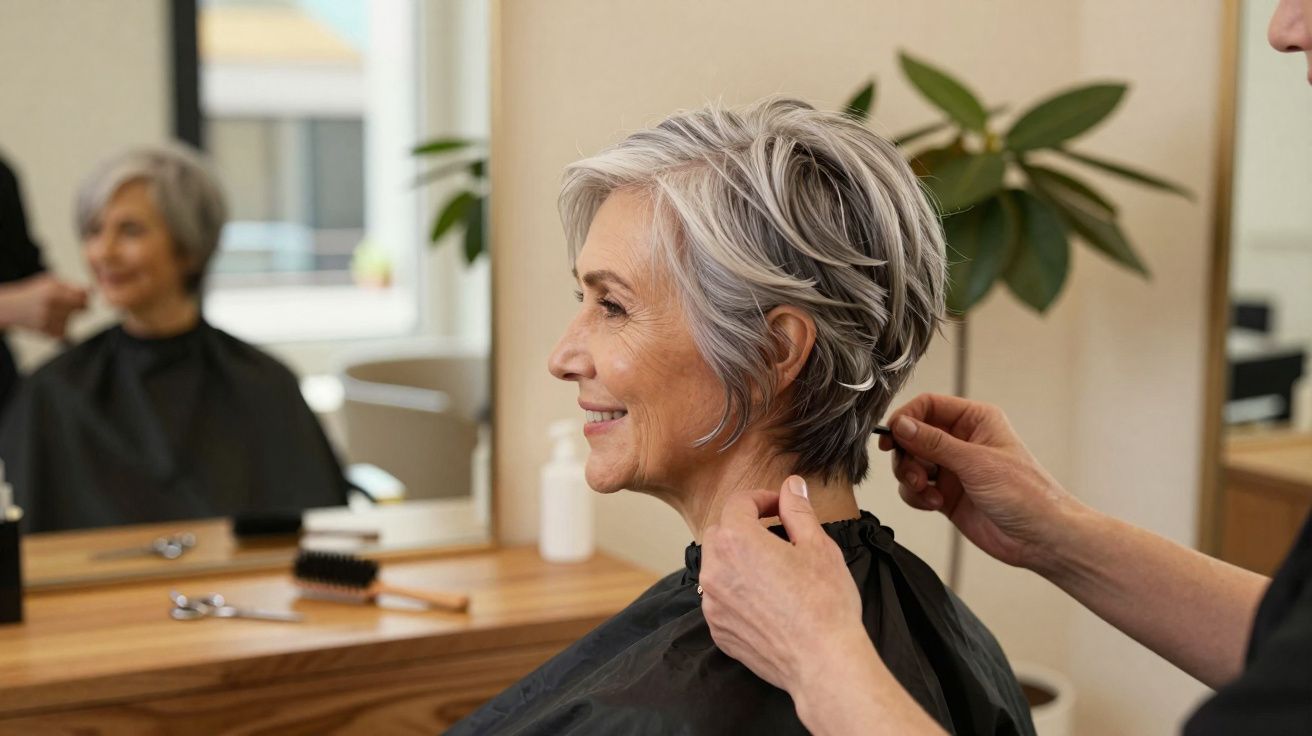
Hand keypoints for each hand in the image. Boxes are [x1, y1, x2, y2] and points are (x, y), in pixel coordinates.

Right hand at [1, 274, 87, 338]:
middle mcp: (52, 305)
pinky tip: (50, 321)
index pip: (84, 296)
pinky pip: (66, 332)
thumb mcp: (50, 282)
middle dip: (80, 307)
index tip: (80, 297)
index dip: (85, 296)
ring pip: (74, 321)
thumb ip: (71, 287)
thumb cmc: (34, 293)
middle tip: (68, 304)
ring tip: (54, 312)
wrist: (11, 308)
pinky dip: (62, 328)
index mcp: (54, 291)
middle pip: (84, 309)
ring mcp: (50, 320)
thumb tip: (92, 292)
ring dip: (69, 317)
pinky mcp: (48, 333)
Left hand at [702, 478, 945, 734]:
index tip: (781, 506)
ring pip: (717, 567)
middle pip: (720, 533)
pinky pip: (720, 599)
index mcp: (737, 541)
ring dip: (738, 560)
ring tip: (773, 569)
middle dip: (744, 527)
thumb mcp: (818, 545)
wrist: (823, 661)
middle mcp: (715, 570)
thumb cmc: (825, 604)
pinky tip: (767, 600)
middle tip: (777, 534)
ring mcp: (713, 603)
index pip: (739, 503)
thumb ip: (797, 510)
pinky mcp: (718, 630)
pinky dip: (736, 592)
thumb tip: (791, 486)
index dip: (762, 499)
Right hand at [878, 393, 1080, 571]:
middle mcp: (962, 442)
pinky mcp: (946, 494)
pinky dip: (916, 496)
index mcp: (976, 421)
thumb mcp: (976, 463)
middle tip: (912, 472)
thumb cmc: (1027, 494)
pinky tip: (934, 504)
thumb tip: (901, 425)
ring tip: (925, 491)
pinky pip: (915, 488)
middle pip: (913, 435)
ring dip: (910, 477)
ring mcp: (953, 469)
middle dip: (907, 455)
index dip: (906, 418)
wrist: (1040, 538)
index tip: (892, 436)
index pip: (929, 406)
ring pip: (911, 463)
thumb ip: (934, 443)